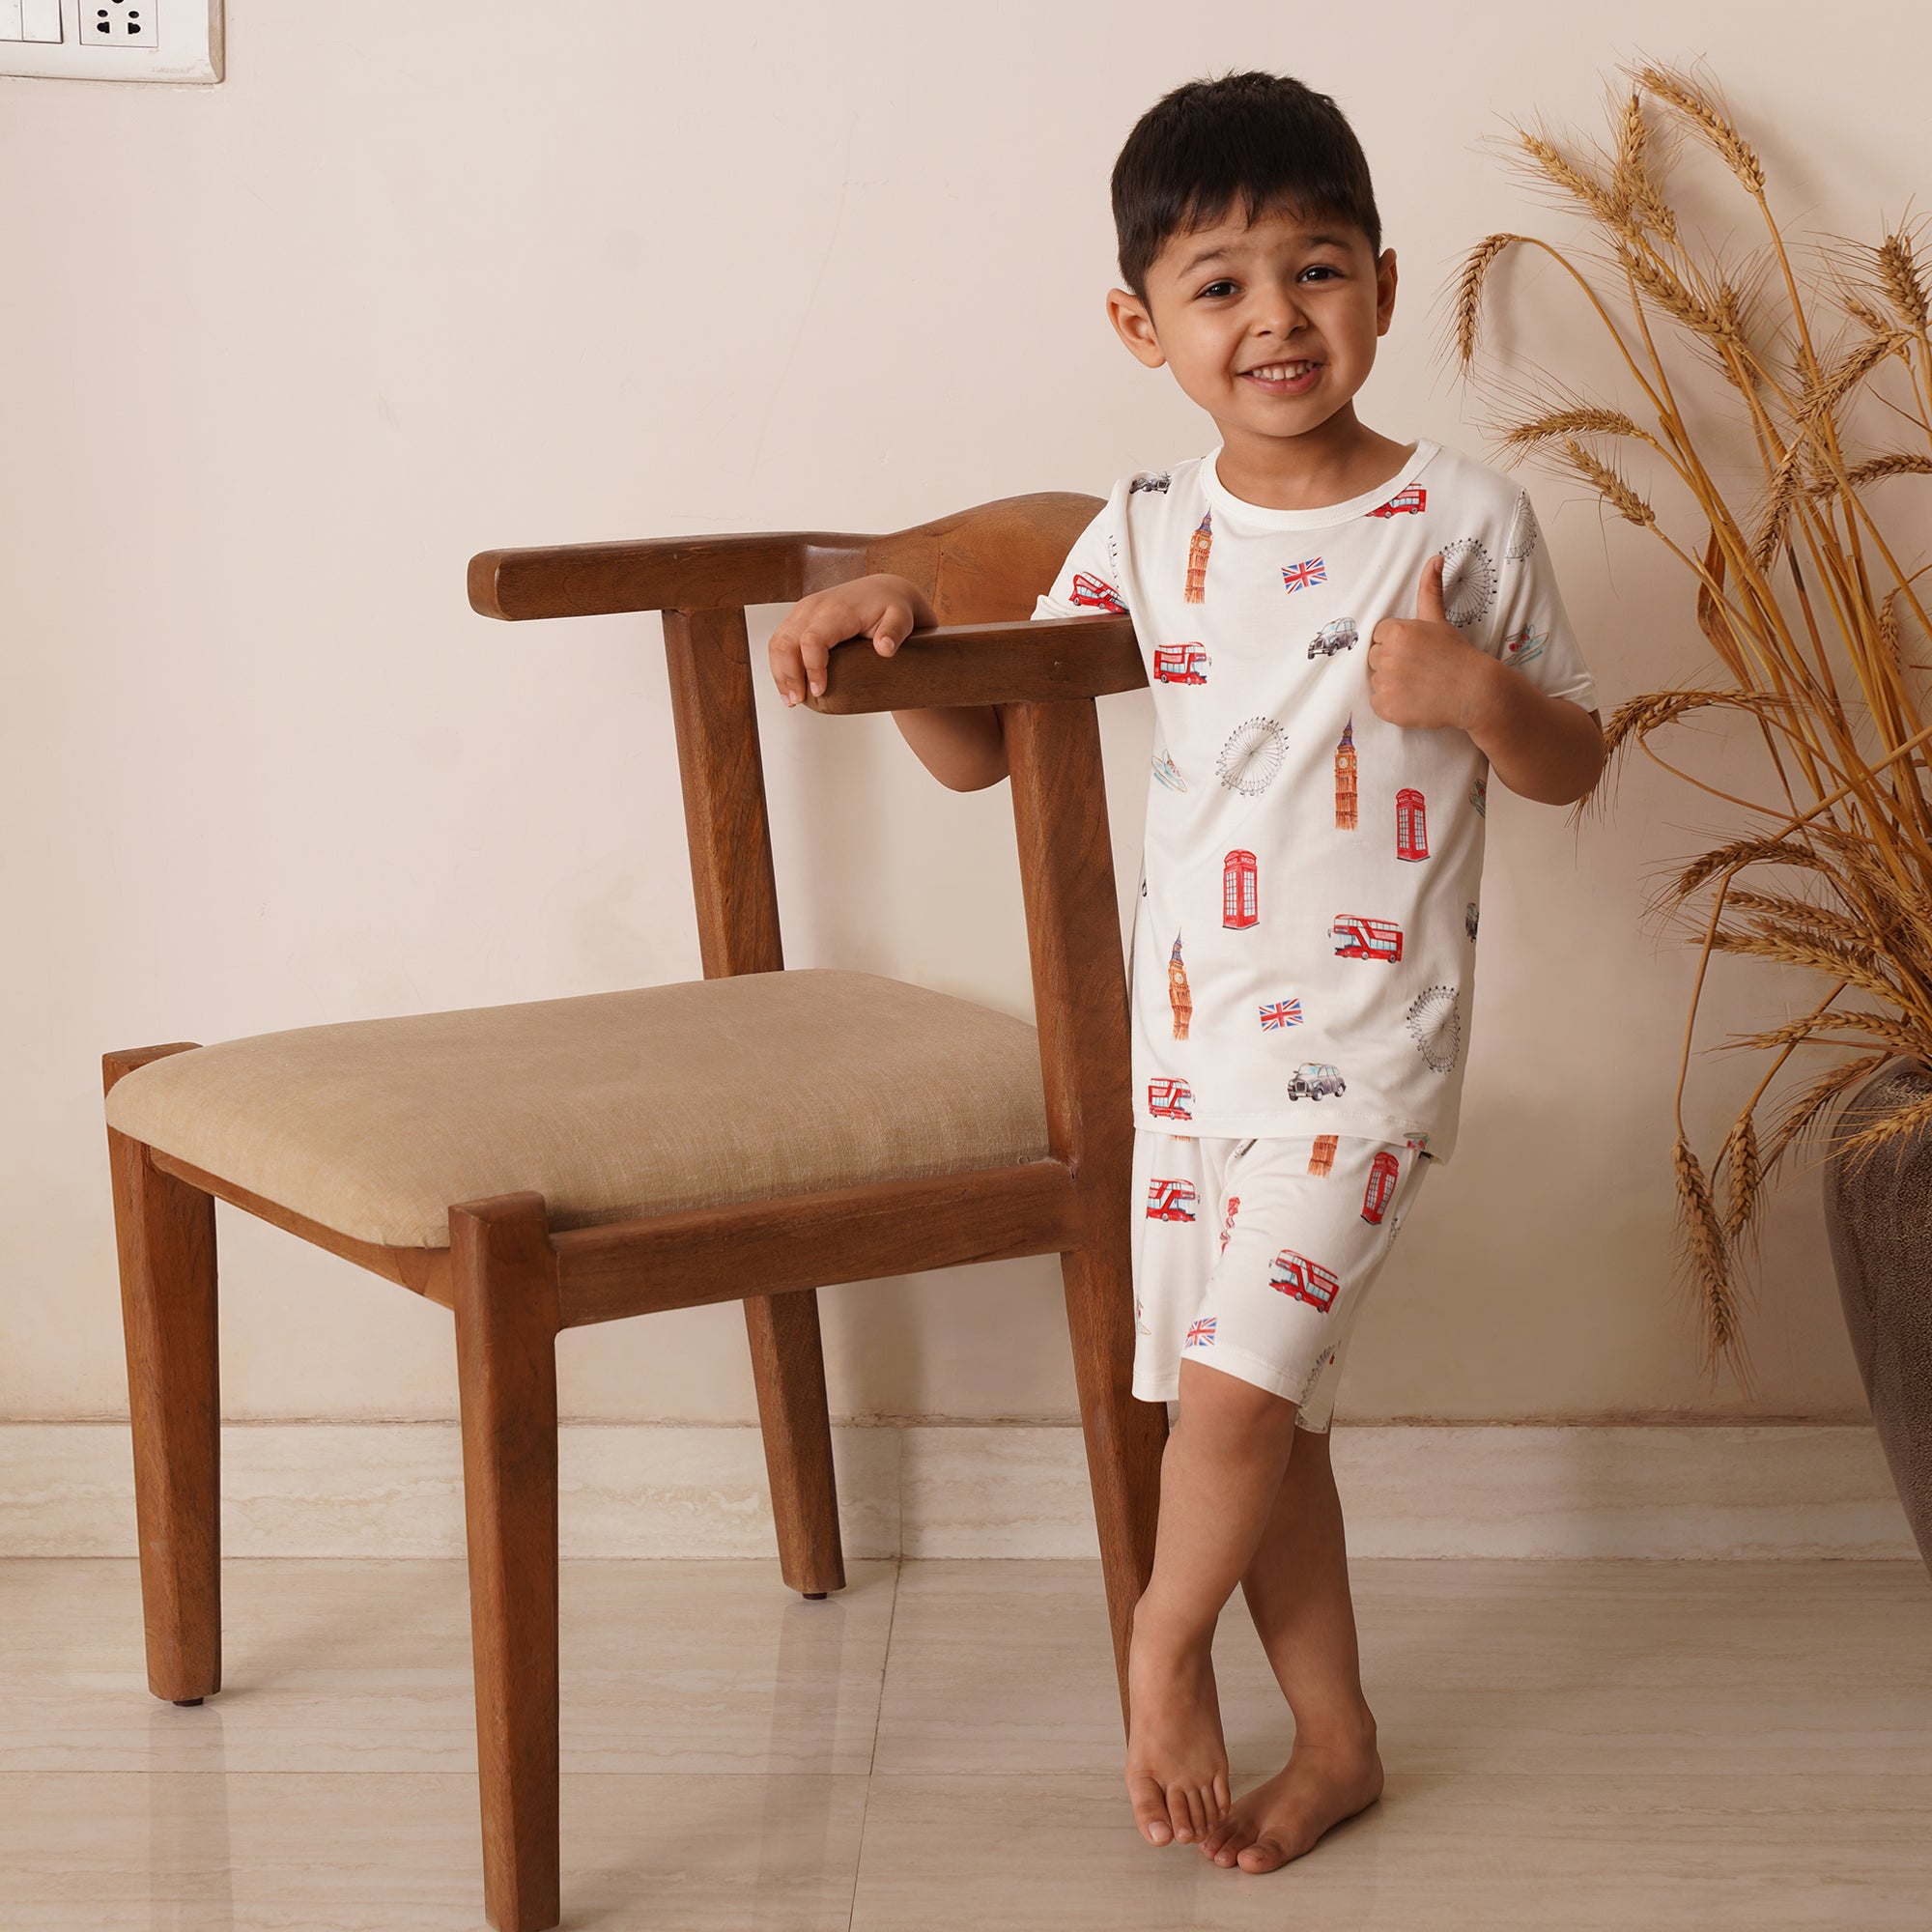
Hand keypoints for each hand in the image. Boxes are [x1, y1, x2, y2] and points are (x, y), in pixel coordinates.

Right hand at [767, 574, 932, 706]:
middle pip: (787, 642)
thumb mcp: (901, 617)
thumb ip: (894, 631)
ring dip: (780, 674)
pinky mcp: (798, 617)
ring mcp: (802, 611)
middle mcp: (814, 607)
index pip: (813, 639)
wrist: (882, 591)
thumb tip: (885, 649)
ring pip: (777, 643)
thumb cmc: (890, 607)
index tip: (819, 691)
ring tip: (790, 699)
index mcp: (837, 610)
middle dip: (789, 675)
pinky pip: (778, 641)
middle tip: (797, 701)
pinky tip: (787, 686)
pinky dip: (779, 666)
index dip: (812, 667)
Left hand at [1366, 554, 1500, 733]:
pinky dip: (1392, 704)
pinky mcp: (1386, 707)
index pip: (1379, 635)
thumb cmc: (1455, 653)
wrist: (1473, 692)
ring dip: (1392, 683)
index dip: (1397, 643)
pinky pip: (1378, 703)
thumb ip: (1429, 589)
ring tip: (1418, 683)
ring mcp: (1385, 683)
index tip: (1416, 650)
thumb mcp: (1438, 619)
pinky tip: (1413, 699)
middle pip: (1375, 657)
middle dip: (1393, 661)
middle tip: (1419, 667)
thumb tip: (1435, 559)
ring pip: (1376, 680)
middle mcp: (1386, 656)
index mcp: (1395, 631)